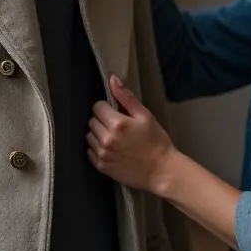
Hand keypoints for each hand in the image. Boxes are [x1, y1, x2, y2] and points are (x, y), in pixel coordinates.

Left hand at [87, 75, 175, 193]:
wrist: (160, 170)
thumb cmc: (156, 141)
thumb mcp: (145, 116)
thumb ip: (127, 98)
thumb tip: (112, 80)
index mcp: (117, 124)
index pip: (97, 107)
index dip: (107, 108)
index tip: (116, 113)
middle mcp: (106, 139)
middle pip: (92, 121)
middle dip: (102, 120)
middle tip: (117, 126)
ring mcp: (102, 154)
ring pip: (89, 135)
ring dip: (98, 134)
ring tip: (114, 138)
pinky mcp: (101, 166)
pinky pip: (90, 151)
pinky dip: (97, 148)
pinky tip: (111, 149)